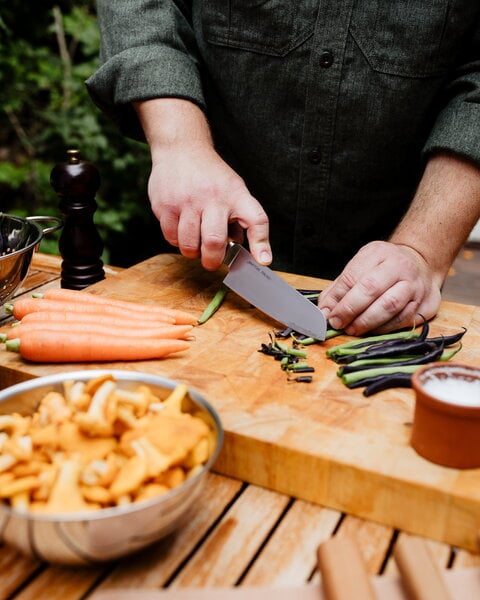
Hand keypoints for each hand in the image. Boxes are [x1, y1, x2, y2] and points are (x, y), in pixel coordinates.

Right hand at [147, 142, 271, 270]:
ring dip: (192, 252)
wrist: (181, 149)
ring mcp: (186, 201)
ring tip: (195, 243)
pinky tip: (181, 230)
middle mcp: (212, 197)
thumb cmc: (211, 176)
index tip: (262, 260)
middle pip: (214, 241)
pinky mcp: (165, 205)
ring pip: (189, 244)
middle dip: (212, 260)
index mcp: (235, 195)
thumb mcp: (234, 190)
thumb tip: (238, 249)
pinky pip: (171, 237)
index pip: (256, 220)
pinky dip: (176, 241)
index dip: (261, 243)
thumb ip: (239, 219)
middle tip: (211, 261)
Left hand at [317, 241, 442, 334]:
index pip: (353, 276)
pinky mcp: (426, 303)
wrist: (421, 262)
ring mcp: (416, 285)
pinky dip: (383, 329)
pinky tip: (371, 331)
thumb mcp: (360, 266)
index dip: (337, 298)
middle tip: (338, 323)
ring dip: (367, 321)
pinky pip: (402, 320)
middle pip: (371, 289)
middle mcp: (400, 267)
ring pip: (390, 306)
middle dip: (350, 309)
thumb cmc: (384, 267)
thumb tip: (324, 311)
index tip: (326, 313)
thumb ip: (340, 288)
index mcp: (378, 253)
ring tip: (352, 329)